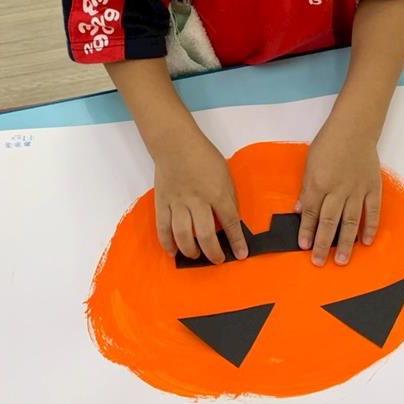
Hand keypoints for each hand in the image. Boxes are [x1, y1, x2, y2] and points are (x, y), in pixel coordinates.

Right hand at [153, 134, 247, 264]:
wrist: (175, 143)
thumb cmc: (203, 156)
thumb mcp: (225, 174)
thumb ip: (228, 198)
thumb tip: (231, 221)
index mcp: (217, 191)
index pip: (230, 221)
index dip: (236, 240)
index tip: (241, 254)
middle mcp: (198, 199)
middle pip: (206, 233)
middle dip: (213, 252)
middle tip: (217, 259)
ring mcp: (178, 202)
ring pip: (183, 234)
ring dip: (191, 250)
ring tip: (196, 254)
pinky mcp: (162, 202)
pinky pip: (163, 228)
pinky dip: (167, 243)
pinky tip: (174, 251)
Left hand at [297, 124, 381, 266]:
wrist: (354, 128)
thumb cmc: (328, 143)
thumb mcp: (310, 163)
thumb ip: (306, 188)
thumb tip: (299, 209)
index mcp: (319, 183)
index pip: (311, 212)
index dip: (306, 230)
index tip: (303, 246)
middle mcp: (338, 190)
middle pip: (329, 222)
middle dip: (322, 243)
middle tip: (318, 261)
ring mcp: (357, 190)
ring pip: (350, 222)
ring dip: (344, 243)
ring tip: (340, 260)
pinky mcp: (372, 187)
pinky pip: (372, 211)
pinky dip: (370, 227)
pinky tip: (366, 242)